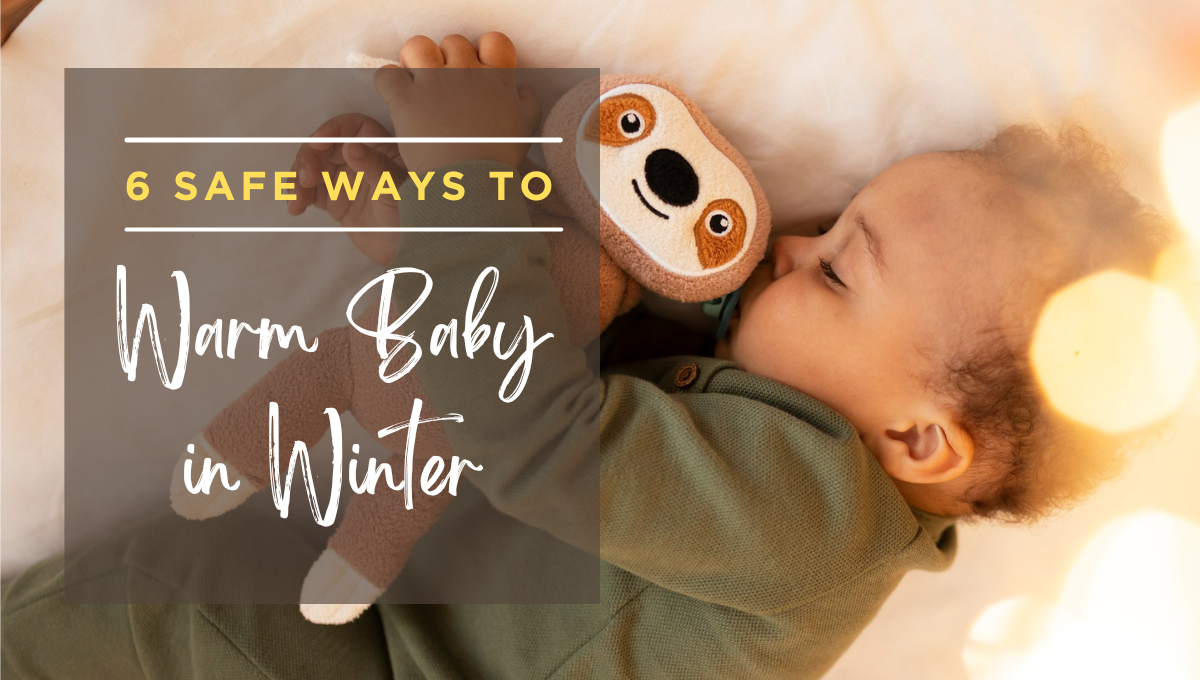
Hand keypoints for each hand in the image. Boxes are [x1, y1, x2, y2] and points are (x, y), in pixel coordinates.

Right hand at [287, 113, 403, 265]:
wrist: (411, 251)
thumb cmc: (415, 216)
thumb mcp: (397, 189)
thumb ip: (374, 166)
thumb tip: (350, 146)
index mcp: (381, 148)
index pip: (352, 127)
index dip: (333, 129)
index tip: (318, 143)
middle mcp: (360, 159)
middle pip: (325, 145)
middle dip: (308, 158)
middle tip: (305, 179)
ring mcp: (346, 179)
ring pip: (312, 167)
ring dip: (297, 178)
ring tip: (296, 199)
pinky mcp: (335, 200)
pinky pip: (310, 191)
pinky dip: (298, 197)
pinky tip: (295, 208)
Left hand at [372, 32, 542, 174]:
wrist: (469, 180)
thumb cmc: (498, 158)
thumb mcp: (525, 128)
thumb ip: (527, 103)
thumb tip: (523, 88)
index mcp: (495, 77)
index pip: (494, 41)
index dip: (484, 51)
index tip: (478, 69)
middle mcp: (464, 71)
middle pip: (453, 43)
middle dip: (448, 60)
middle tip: (444, 86)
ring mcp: (433, 82)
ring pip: (417, 47)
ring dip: (415, 60)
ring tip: (416, 81)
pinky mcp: (405, 97)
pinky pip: (387, 75)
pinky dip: (388, 82)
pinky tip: (396, 96)